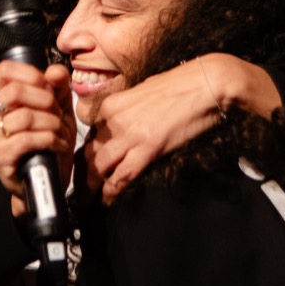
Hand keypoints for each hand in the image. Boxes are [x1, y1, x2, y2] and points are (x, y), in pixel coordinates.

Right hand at [0, 61, 75, 217]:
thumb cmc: (45, 134)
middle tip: (58, 115)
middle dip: (46, 102)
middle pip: (14, 91)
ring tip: (60, 132)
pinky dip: (49, 140)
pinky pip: (26, 139)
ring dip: (51, 123)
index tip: (49, 88)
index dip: (32, 75)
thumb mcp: (55, 104)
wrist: (45, 175)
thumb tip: (56, 72)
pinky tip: (58, 145)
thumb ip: (57, 84)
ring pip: (24, 116)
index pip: (4, 70)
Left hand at [82, 53, 280, 202]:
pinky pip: (121, 175)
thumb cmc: (181, 84)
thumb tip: (126, 124)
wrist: (206, 83)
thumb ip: (128, 110)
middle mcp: (114, 119)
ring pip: (97, 167)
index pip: (88, 134)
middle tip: (78, 190)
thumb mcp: (143, 92)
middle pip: (87, 152)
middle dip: (81, 175)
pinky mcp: (148, 147)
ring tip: (87, 203)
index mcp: (112, 104)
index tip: (85, 166)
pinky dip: (111, 191)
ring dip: (89, 188)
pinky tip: (107, 201)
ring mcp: (129, 134)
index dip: (86, 153)